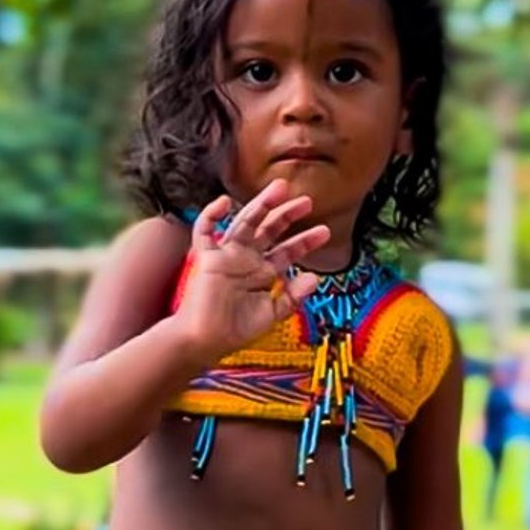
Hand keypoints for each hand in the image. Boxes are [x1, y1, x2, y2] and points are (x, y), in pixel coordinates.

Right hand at [176, 183, 332, 360]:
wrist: (205, 341)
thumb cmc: (235, 330)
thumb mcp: (272, 313)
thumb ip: (292, 296)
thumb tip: (315, 278)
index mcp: (262, 272)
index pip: (287, 251)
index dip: (305, 241)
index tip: (325, 231)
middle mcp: (246, 259)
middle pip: (269, 229)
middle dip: (287, 215)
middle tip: (307, 200)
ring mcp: (227, 255)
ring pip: (245, 222)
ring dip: (261, 205)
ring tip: (280, 188)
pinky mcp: (206, 257)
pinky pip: (204, 230)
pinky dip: (211, 215)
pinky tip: (225, 202)